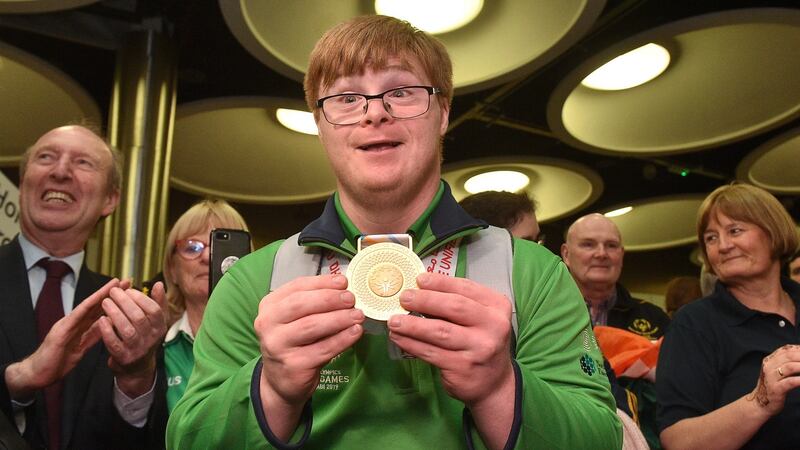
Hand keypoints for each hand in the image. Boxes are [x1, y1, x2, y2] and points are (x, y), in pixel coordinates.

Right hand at [4, 279, 124, 399]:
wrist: (38, 374)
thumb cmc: (58, 362)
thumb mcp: (81, 347)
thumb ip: (93, 336)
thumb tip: (107, 327)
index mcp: (80, 327)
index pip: (99, 311)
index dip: (114, 301)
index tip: (128, 292)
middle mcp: (73, 322)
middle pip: (96, 305)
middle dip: (111, 293)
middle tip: (126, 280)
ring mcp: (66, 325)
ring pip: (87, 307)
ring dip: (101, 294)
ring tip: (114, 284)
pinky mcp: (60, 332)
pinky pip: (75, 318)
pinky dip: (86, 308)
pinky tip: (96, 299)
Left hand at [98, 281, 166, 396]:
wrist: (137, 368)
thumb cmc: (145, 338)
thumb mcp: (156, 322)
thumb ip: (158, 303)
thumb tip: (158, 284)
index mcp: (160, 328)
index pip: (154, 310)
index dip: (140, 298)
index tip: (128, 290)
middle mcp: (151, 339)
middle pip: (139, 317)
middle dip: (124, 302)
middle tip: (113, 292)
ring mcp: (137, 350)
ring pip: (126, 329)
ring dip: (114, 313)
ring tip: (105, 302)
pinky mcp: (123, 358)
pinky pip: (114, 343)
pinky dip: (107, 330)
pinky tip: (101, 320)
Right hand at [254, 274, 362, 436]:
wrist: (281, 381)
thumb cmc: (294, 343)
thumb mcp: (296, 320)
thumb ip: (313, 304)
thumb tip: (343, 289)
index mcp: (270, 307)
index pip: (296, 287)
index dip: (322, 282)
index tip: (343, 282)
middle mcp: (268, 324)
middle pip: (300, 305)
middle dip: (329, 299)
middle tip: (351, 299)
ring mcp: (278, 346)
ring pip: (311, 326)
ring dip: (339, 318)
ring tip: (358, 315)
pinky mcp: (293, 365)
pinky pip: (323, 349)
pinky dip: (342, 339)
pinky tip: (355, 332)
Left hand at [387, 273, 513, 406]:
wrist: (494, 384)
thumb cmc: (480, 343)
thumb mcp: (480, 319)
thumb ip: (458, 304)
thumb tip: (420, 291)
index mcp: (497, 307)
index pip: (466, 288)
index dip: (440, 282)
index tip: (420, 279)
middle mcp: (493, 326)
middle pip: (454, 307)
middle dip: (425, 300)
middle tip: (404, 297)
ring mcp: (478, 348)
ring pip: (440, 331)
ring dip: (412, 324)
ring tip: (394, 320)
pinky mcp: (462, 367)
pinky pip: (431, 352)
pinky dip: (411, 343)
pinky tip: (399, 338)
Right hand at [749, 344, 799, 415]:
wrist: (760, 404)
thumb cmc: (773, 387)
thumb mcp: (776, 372)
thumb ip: (786, 363)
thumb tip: (799, 355)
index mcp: (769, 360)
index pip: (787, 349)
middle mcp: (768, 366)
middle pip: (789, 356)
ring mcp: (771, 378)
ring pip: (790, 367)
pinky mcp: (775, 389)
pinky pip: (790, 382)